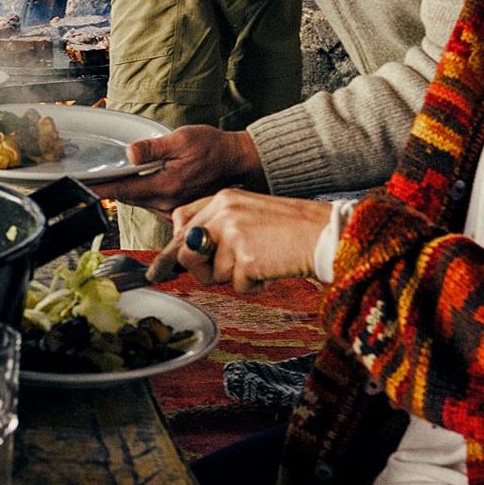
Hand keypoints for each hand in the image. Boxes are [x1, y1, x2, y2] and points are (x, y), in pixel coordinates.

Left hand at [89, 126, 266, 213]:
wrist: (237, 161)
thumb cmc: (212, 147)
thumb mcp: (181, 139)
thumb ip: (153, 148)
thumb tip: (130, 154)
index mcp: (166, 186)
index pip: (124, 189)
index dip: (101, 187)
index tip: (83, 187)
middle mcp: (168, 204)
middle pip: (128, 197)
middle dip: (111, 187)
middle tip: (91, 178)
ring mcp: (174, 210)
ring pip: (139, 202)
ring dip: (127, 190)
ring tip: (114, 177)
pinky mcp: (179, 212)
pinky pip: (152, 205)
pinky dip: (142, 194)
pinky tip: (141, 182)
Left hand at [147, 189, 330, 291]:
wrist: (324, 234)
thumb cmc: (291, 229)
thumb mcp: (249, 212)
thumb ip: (218, 226)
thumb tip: (188, 253)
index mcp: (223, 198)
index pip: (181, 221)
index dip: (173, 247)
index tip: (159, 269)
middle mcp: (224, 213)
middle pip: (187, 253)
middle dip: (203, 269)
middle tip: (231, 268)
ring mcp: (233, 235)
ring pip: (213, 274)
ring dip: (235, 277)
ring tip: (261, 262)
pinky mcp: (245, 258)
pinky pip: (236, 285)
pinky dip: (253, 285)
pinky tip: (270, 270)